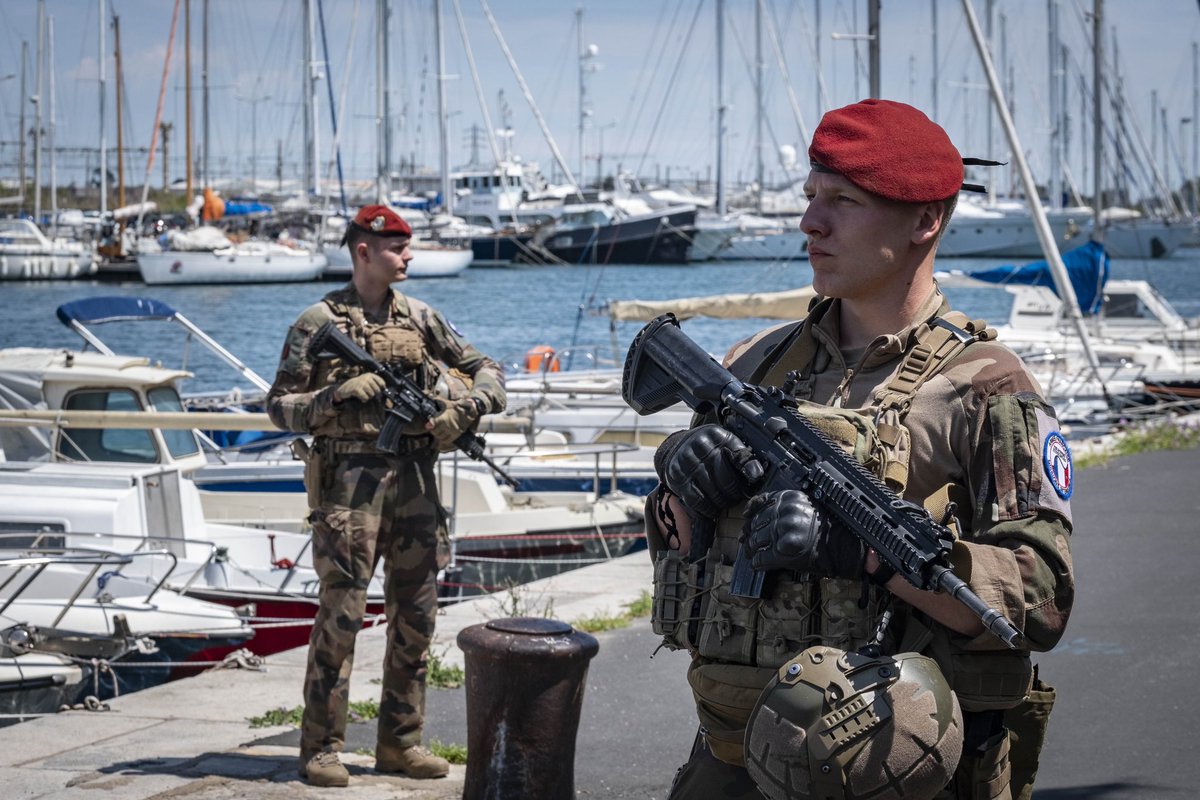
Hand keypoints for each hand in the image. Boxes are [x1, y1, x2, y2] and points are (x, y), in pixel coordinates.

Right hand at [334, 373, 385, 402]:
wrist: (345, 388)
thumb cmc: (360, 386)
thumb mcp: (368, 382)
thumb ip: (377, 386)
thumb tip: (387, 395)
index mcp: (371, 375)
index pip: (382, 383)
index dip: (381, 388)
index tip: (377, 390)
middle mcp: (367, 378)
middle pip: (377, 390)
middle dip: (373, 394)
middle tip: (367, 393)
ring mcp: (361, 383)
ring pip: (372, 395)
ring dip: (368, 397)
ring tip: (363, 394)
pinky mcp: (357, 389)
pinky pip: (366, 398)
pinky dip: (364, 399)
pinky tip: (360, 397)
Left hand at [426, 398, 479, 447]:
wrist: (468, 411)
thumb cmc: (455, 406)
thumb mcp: (445, 403)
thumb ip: (436, 402)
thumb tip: (428, 400)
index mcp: (444, 417)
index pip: (432, 424)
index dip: (429, 425)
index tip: (427, 425)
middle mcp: (447, 425)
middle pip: (435, 432)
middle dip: (432, 430)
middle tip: (432, 427)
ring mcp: (452, 431)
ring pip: (440, 437)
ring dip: (437, 434)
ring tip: (437, 431)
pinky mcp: (456, 434)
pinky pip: (447, 440)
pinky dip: (443, 439)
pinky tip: (442, 435)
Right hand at [654, 425, 763, 517]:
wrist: (678, 448)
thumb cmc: (709, 448)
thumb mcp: (726, 444)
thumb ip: (742, 456)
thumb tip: (757, 474)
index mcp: (715, 435)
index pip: (737, 456)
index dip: (749, 470)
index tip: (755, 479)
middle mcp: (699, 446)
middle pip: (726, 480)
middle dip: (735, 492)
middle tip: (738, 495)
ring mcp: (686, 462)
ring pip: (713, 493)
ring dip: (723, 502)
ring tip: (726, 501)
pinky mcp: (677, 477)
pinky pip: (697, 500)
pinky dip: (707, 509)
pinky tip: (712, 508)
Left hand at [741, 490, 864, 577]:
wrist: (845, 546)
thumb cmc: (827, 528)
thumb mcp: (806, 507)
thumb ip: (785, 507)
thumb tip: (758, 515)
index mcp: (790, 498)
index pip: (761, 502)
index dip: (751, 511)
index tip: (746, 517)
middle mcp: (785, 512)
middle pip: (757, 522)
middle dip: (750, 533)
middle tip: (747, 541)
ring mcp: (784, 531)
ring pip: (756, 540)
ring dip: (751, 549)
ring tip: (751, 553)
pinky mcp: (784, 550)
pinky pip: (763, 557)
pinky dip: (758, 562)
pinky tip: (757, 564)